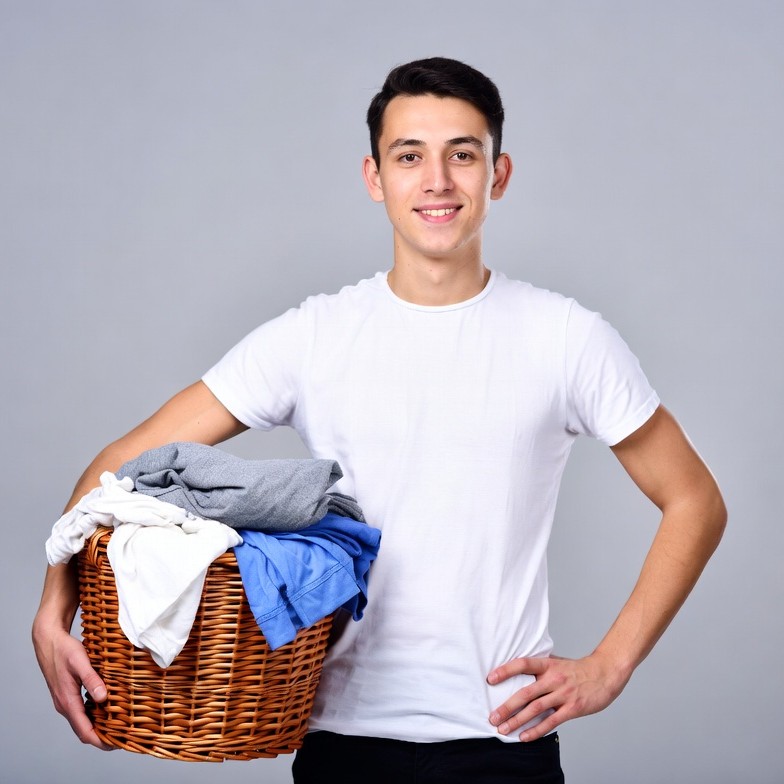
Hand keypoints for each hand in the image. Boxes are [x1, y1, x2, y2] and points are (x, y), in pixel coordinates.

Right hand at [33, 623, 111, 749]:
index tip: (117, 744)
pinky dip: (93, 715)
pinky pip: (80, 711)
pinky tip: (106, 707)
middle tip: (123, 736)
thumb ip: (91, 680)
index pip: (84, 731)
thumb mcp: (80, 662)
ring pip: (82, 721)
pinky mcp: (67, 694)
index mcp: (68, 701)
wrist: (48, 641)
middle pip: (83, 730)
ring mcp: (65, 701)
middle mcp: (65, 705)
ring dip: (98, 726)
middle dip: (102, 736)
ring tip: (118, 724)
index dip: (100, 741)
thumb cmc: (64, 650)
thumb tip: (103, 698)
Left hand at [487, 653, 630, 740]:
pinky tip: (525, 736)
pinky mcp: (572, 708)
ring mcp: (563, 694)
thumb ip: (540, 667)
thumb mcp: (557, 662)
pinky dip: (536, 730)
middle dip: (507, 706)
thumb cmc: (577, 670)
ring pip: (536, 709)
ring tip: (503, 729)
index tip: (490, 679)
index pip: (523, 664)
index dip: (506, 670)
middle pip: (526, 693)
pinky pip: (551, 721)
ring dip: (517, 721)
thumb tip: (517, 671)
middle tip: (493, 717)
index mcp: (548, 664)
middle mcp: (554, 679)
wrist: (604, 674)